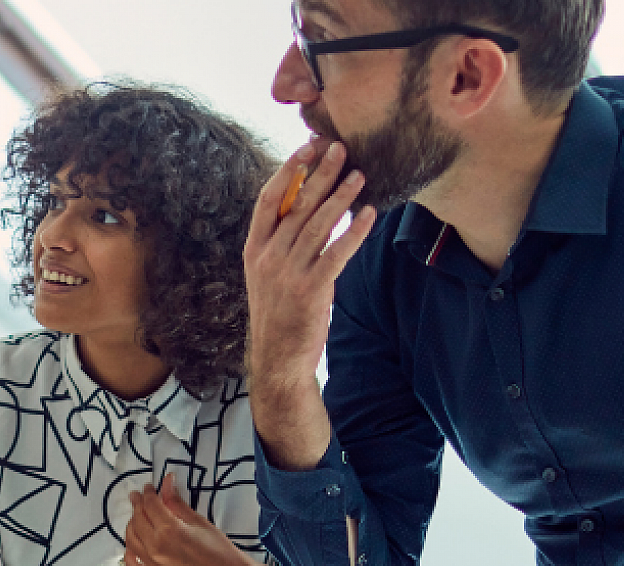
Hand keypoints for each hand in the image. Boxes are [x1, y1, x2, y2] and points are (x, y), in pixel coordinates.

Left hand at [124, 476, 258, 565]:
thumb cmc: (220, 552)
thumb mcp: (199, 522)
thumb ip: (177, 503)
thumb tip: (167, 484)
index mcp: (171, 530)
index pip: (150, 505)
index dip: (147, 493)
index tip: (148, 489)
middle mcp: (158, 549)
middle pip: (137, 520)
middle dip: (137, 505)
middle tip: (138, 499)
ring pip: (131, 540)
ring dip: (131, 525)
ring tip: (137, 519)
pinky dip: (129, 553)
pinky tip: (133, 546)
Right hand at [243, 138, 376, 385]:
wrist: (277, 357)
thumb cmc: (277, 312)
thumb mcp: (267, 274)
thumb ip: (282, 243)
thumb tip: (308, 209)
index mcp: (254, 250)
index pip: (267, 201)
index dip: (287, 173)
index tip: (305, 149)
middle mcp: (268, 257)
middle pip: (297, 206)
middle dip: (320, 174)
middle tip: (340, 149)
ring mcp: (288, 273)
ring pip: (318, 225)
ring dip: (341, 197)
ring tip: (360, 175)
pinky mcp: (312, 289)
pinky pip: (337, 252)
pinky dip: (354, 231)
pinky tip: (369, 214)